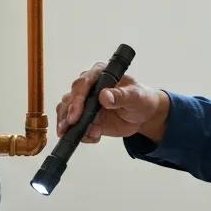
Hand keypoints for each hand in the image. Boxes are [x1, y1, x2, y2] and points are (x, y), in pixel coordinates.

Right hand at [55, 63, 169, 143]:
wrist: (143, 115)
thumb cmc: (141, 99)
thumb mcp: (135, 96)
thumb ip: (120, 95)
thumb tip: (105, 96)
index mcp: (100, 74)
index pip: (83, 83)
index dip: (78, 98)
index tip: (77, 112)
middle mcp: (89, 87)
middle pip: (70, 98)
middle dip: (70, 114)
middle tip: (73, 125)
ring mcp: (85, 103)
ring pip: (67, 112)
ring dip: (71, 125)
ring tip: (86, 134)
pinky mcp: (85, 118)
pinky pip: (74, 126)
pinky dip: (81, 134)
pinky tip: (93, 136)